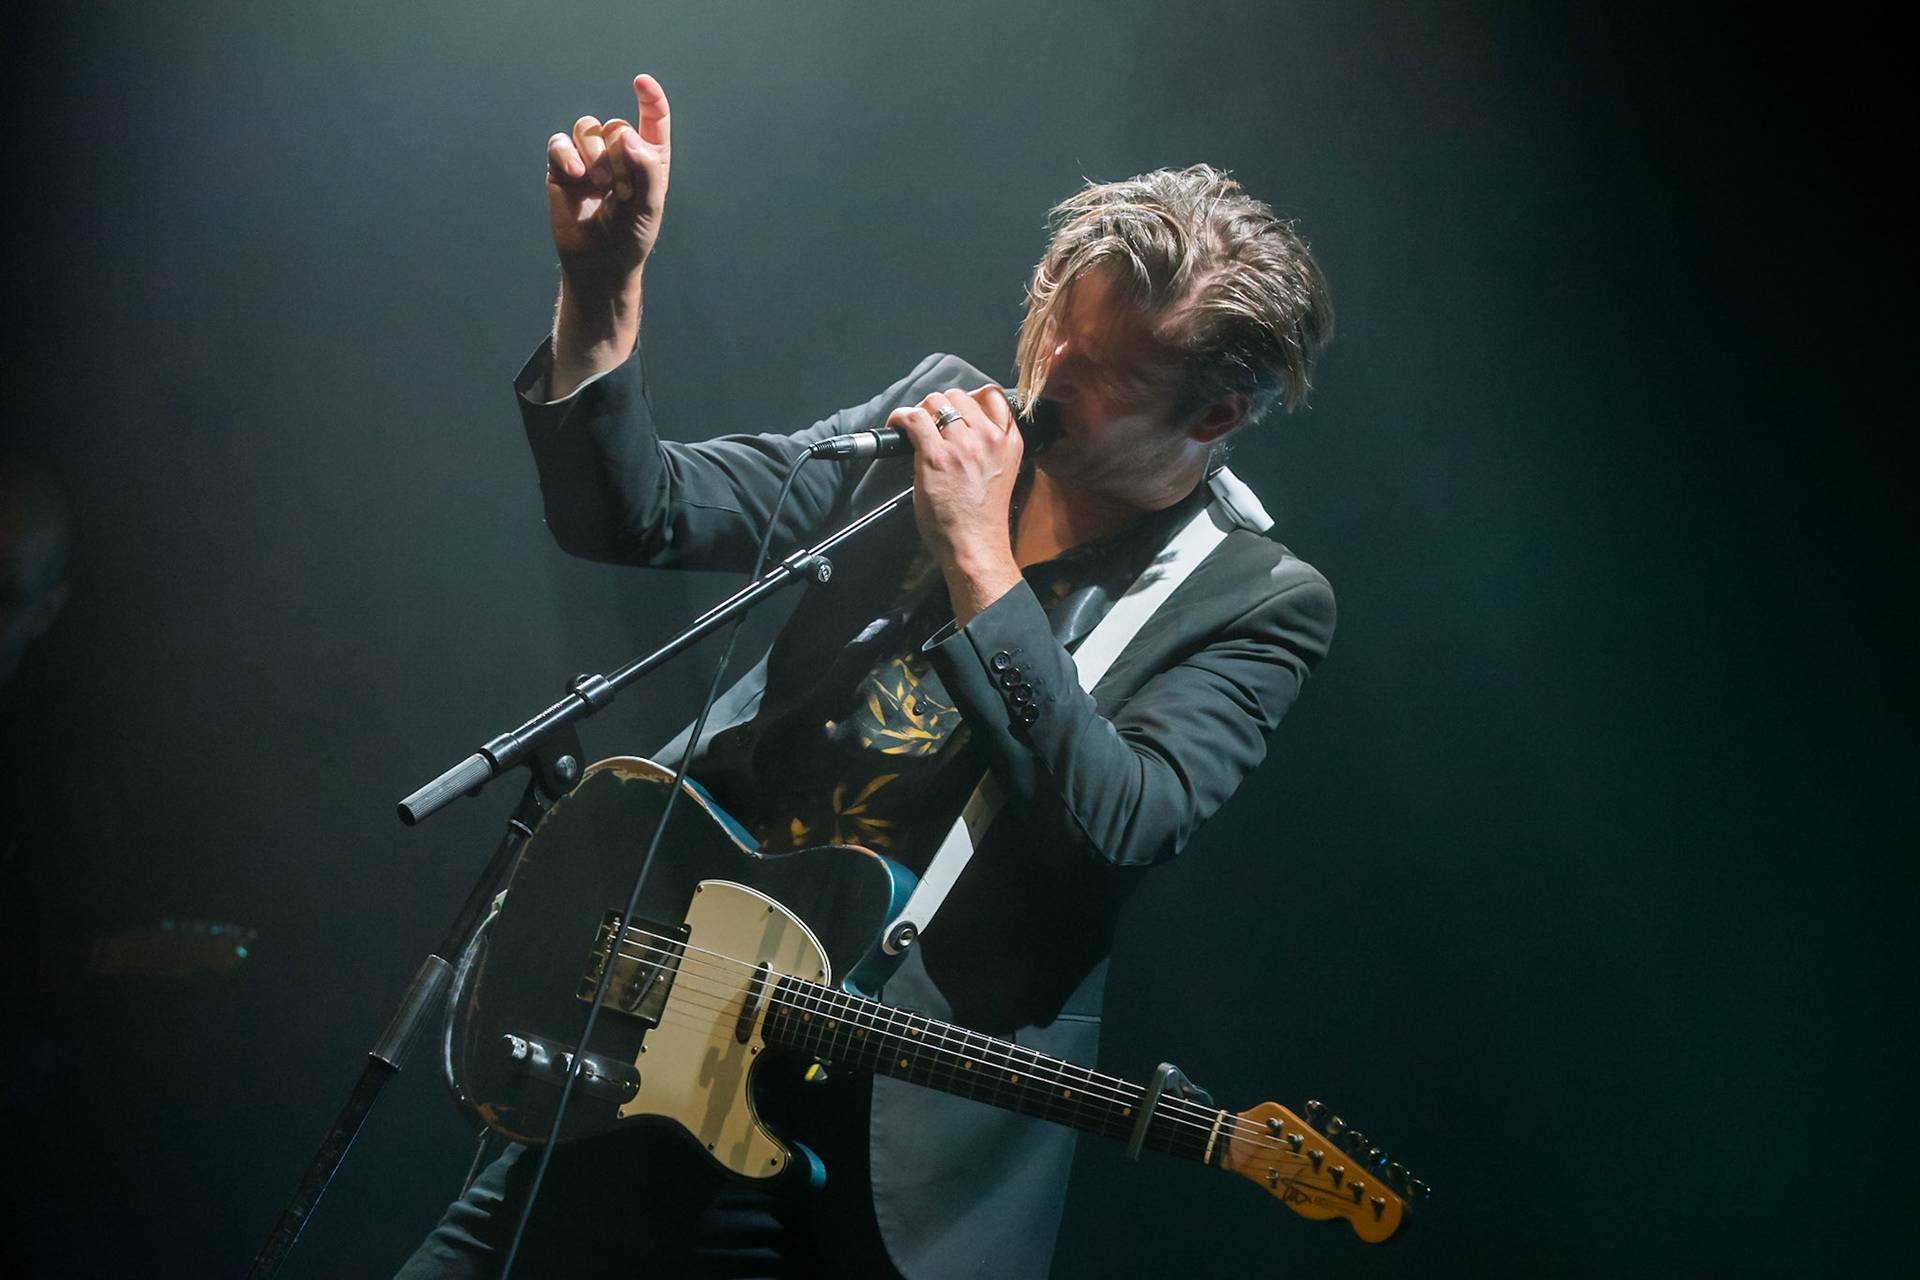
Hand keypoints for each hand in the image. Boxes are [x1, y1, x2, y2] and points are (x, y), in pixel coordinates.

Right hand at [546, 73, 670, 287]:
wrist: (599, 264)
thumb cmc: (630, 237)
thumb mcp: (650, 206)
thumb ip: (646, 169)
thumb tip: (628, 136)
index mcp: (649, 158)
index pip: (653, 118)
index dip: (650, 98)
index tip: (642, 83)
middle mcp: (619, 153)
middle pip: (616, 125)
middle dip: (618, 156)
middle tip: (621, 190)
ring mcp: (589, 159)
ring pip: (587, 128)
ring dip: (594, 153)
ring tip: (599, 184)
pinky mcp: (561, 168)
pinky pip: (559, 143)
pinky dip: (565, 153)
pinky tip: (575, 173)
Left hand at [892, 386, 1025, 625]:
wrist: (975, 545)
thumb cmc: (983, 517)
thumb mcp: (1001, 471)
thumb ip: (989, 445)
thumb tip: (961, 424)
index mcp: (1009, 441)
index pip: (991, 395)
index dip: (967, 400)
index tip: (955, 412)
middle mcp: (990, 438)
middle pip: (960, 395)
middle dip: (941, 405)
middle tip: (931, 424)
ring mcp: (963, 445)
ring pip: (936, 401)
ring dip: (922, 411)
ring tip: (915, 428)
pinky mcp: (936, 456)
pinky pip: (914, 418)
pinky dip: (901, 417)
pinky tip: (897, 426)